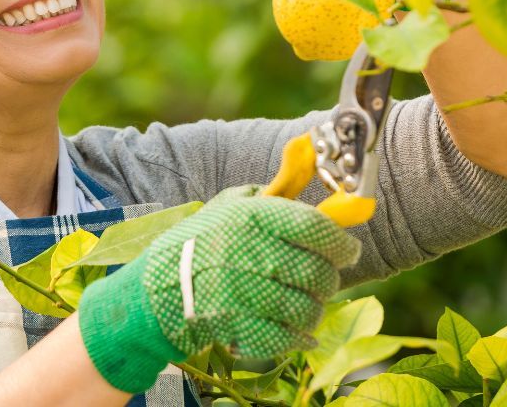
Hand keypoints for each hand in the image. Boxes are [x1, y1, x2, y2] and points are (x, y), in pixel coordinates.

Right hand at [77, 185, 360, 393]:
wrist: (158, 288)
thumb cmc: (201, 242)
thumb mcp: (231, 206)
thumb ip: (275, 193)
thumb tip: (315, 169)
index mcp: (252, 217)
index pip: (316, 229)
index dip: (341, 242)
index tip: (348, 249)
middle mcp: (251, 253)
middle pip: (319, 272)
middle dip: (328, 278)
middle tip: (323, 277)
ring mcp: (245, 294)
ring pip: (309, 308)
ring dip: (314, 308)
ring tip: (305, 302)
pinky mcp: (239, 328)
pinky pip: (288, 337)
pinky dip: (299, 336)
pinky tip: (297, 329)